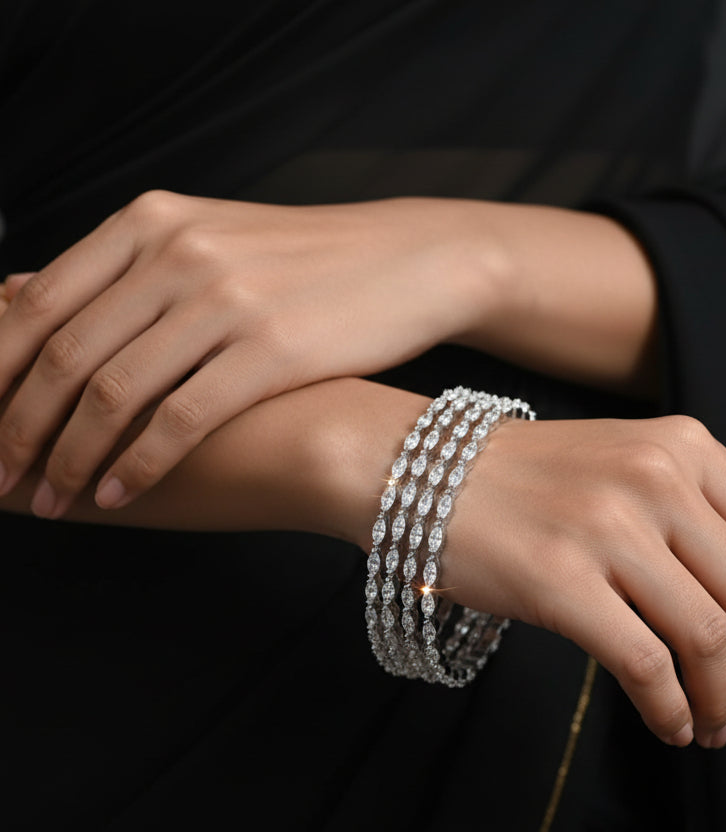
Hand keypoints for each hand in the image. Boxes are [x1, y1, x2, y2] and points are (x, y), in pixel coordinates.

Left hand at [0, 192, 494, 516]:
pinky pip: (182, 418)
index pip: (38, 304)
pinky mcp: (273, 350)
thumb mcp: (212, 238)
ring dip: (71, 457)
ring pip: (114, 391)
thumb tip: (37, 303)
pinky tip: (119, 493)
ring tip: (52, 499)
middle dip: (18, 428)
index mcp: (152, 222)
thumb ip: (131, 268)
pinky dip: (139, 463)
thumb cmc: (309, 260)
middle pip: (64, 353)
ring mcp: (227, 300)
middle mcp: (179, 253)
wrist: (408, 260)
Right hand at [432, 414, 725, 747]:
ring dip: (724, 699)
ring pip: (709, 638)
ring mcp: (606, 527)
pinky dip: (670, 707)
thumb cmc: (528, 478)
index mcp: (684, 447)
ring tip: (715, 726)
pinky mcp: (559, 579)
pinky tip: (669, 723)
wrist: (426, 472)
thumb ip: (699, 518)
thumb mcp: (625, 466)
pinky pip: (645, 664)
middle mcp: (655, 478)